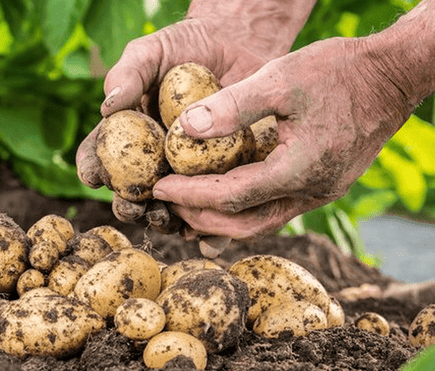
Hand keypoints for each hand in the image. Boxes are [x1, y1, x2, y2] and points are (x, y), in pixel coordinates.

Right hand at [76, 6, 305, 229]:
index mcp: (127, 135)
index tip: (94, 176)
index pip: (99, 156)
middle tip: (134, 206)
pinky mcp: (222, 175)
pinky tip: (209, 234)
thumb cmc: (185, 46)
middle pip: (132, 192)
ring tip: (169, 219)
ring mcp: (187, 171)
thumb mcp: (151, 51)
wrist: (238, 44)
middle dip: (128, 206)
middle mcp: (153, 159)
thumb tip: (107, 108)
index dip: (92, 169)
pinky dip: (210, 226)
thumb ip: (128, 74)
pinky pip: (213, 206)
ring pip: (170, 207)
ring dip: (166, 220)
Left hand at [153, 35, 422, 239]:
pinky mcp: (321, 186)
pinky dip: (243, 210)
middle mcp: (311, 192)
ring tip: (186, 206)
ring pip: (260, 223)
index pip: (231, 196)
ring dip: (220, 220)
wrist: (391, 77)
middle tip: (166, 201)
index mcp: (299, 170)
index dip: (190, 195)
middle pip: (243, 223)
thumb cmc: (339, 71)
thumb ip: (234, 106)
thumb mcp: (282, 78)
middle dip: (200, 216)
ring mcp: (319, 193)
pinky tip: (221, 201)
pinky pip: (274, 209)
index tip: (158, 187)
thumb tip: (186, 130)